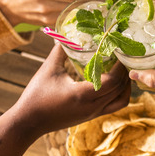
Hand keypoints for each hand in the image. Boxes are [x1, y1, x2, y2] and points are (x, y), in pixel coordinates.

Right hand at [12, 45, 130, 134]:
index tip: (120, 50)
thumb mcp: (49, 69)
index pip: (113, 81)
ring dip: (126, 85)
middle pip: (121, 89)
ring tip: (122, 69)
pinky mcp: (92, 116)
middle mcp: (93, 106)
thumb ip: (61, 50)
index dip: (120, 66)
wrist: (29, 122)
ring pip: (122, 100)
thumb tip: (67, 33)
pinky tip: (113, 81)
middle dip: (125, 71)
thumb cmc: (36, 95)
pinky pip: (114, 105)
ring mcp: (94, 113)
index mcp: (83, 94)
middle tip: (124, 55)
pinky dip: (119, 93)